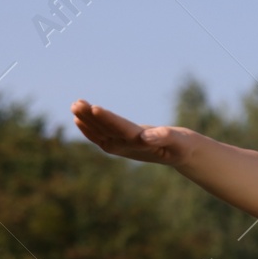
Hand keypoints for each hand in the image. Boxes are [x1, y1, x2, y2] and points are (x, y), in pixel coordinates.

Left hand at [71, 101, 199, 165]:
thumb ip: (164, 137)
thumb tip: (145, 136)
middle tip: (77, 103)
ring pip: (100, 133)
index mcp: (142, 145)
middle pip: (106, 131)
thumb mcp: (178, 142)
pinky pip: (100, 137)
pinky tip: (78, 118)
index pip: (122, 130)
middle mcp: (128, 147)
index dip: (108, 119)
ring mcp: (122, 147)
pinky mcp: (120, 145)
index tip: (94, 108)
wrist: (180, 154)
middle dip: (91, 117)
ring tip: (75, 104)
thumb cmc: (182, 146)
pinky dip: (88, 128)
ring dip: (86, 119)